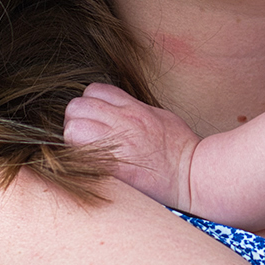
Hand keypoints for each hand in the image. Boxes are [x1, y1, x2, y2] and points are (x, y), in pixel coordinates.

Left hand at [64, 83, 199, 210]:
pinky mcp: (112, 167)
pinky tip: (89, 165)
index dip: (89, 104)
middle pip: (76, 107)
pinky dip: (78, 159)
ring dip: (73, 139)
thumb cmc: (179, 147)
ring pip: (72, 129)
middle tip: (84, 135)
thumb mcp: (158, 116)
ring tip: (85, 150)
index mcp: (133, 108)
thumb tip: (112, 109)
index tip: (93, 118)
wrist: (191, 173)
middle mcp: (123, 121)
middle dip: (75, 120)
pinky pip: (80, 156)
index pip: (93, 91)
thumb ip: (133, 109)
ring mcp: (116, 144)